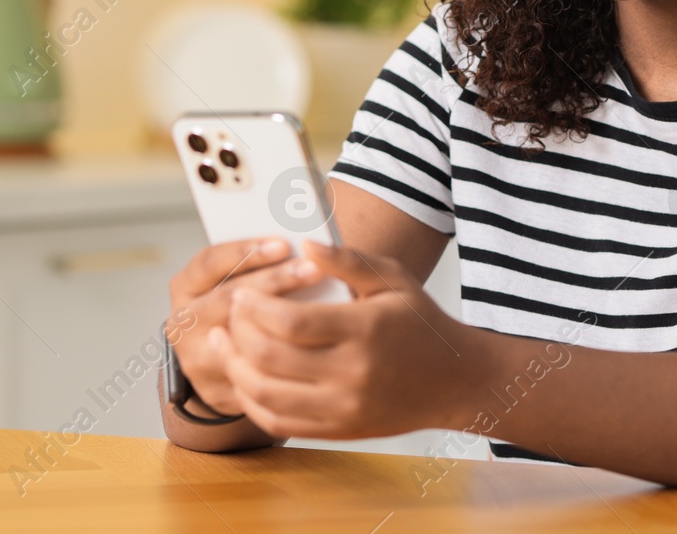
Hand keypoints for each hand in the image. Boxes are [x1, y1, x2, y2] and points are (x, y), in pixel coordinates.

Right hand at [167, 237, 329, 416]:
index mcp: (186, 286)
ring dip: (280, 322)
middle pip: (226, 297)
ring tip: (319, 306)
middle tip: (312, 269)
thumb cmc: (236, 305)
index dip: (246, 252)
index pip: (209, 262)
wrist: (213, 362)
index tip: (283, 243)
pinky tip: (313, 346)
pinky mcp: (215, 389)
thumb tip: (303, 243)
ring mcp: (195, 358)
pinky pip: (250, 374)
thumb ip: (255, 262)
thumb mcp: (231, 277)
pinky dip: (281, 359)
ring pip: (238, 339)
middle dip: (273, 280)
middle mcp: (183, 322)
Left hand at [217, 242, 484, 439]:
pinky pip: (279, 423)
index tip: (244, 294)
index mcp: (365, 330)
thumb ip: (348, 260)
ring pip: (266, 395)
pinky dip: (251, 402)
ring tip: (223, 344)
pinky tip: (244, 378)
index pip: (291, 323)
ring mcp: (343, 407)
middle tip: (228, 314)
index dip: (256, 308)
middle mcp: (352, 373)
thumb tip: (303, 246)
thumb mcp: (393, 279)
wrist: (454, 381)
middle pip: (271, 358)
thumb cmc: (421, 323)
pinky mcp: (338, 430)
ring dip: (234, 368)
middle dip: (238, 333)